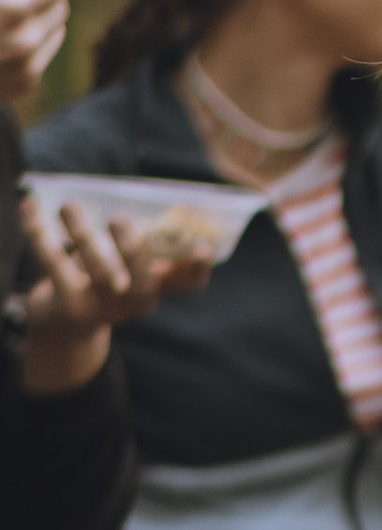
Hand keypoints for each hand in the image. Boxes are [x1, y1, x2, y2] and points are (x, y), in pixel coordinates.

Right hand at [0, 0, 74, 104]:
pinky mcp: (27, 82)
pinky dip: (31, 42)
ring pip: (57, 27)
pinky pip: (45, 51)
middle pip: (62, 3)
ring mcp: (28, 65)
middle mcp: (26, 39)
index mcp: (13, 6)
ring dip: (39, 18)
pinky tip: (2, 42)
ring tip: (4, 18)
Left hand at [17, 196, 214, 393]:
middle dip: (132, 249)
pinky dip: (38, 232)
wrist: (64, 324)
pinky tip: (30, 208)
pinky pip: (53, 262)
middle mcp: (133, 302)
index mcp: (154, 289)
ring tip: (69, 206)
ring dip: (80, 230)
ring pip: (94, 267)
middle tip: (118, 219)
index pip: (187, 284)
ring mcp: (101, 306)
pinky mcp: (67, 304)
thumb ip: (145, 245)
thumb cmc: (103, 283)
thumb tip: (161, 208)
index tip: (203, 248)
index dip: (197, 269)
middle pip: (140, 281)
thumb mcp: (129, 267)